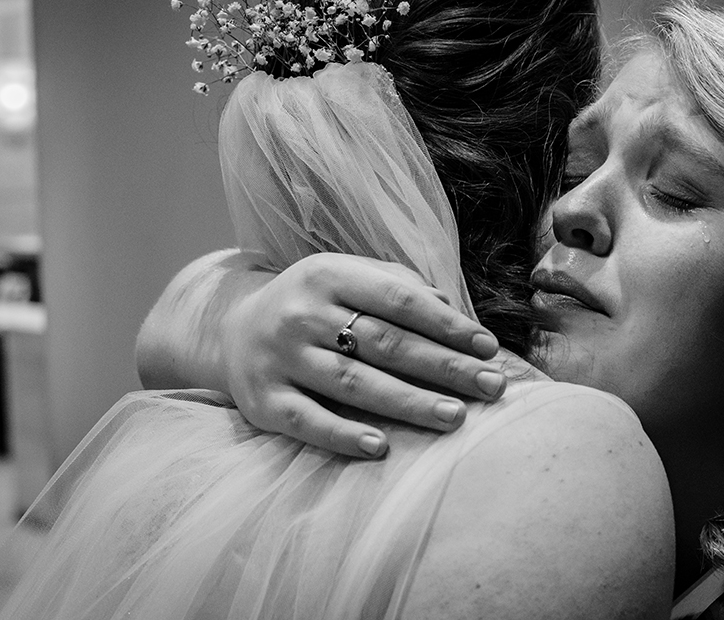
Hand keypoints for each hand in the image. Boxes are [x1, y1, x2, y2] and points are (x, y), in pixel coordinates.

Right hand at [223, 253, 507, 457]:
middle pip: (384, 344)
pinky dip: (342, 436)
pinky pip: (307, 422)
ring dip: (408, 402)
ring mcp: (280, 359)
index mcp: (328, 275)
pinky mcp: (263, 401)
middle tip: (491, 387)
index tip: (488, 348)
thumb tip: (452, 312)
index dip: (447, 326)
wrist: (232, 330)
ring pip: (353, 383)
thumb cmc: (313, 305)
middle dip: (444, 367)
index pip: (399, 300)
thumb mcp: (348, 277)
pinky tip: (380, 448)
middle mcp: (301, 314)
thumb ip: (398, 287)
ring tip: (455, 417)